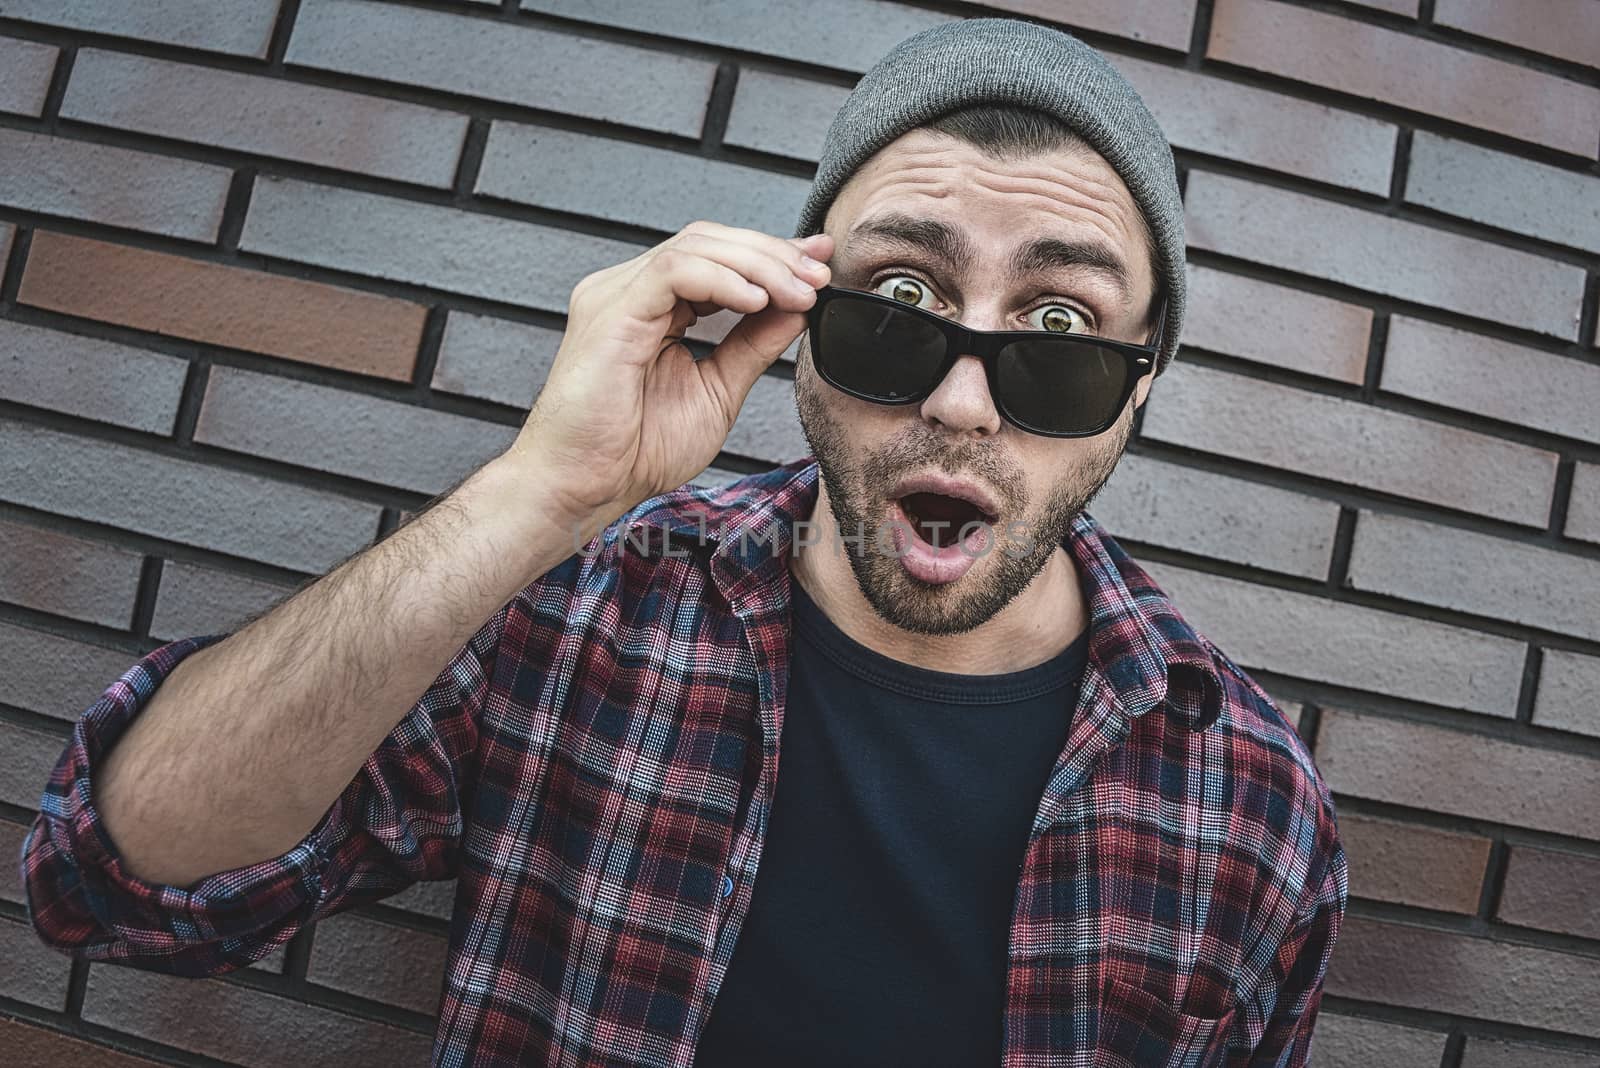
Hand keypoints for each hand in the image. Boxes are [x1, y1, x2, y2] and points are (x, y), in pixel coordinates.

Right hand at [502, 220, 832, 530]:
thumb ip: (752, 345)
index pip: (716, 258)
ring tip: (797, 291)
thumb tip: (797, 308)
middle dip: (773, 254)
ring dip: (757, 265)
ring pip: (695, 247)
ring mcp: (616, 295)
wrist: (586, 487)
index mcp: (653, 307)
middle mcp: (631, 291)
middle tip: (818, 277)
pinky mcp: (609, 310)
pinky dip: (722, 280)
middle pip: (709, 241)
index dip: (772, 255)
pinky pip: (674, 272)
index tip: (820, 266)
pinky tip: (756, 300)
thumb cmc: (634, 451)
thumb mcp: (717, 391)